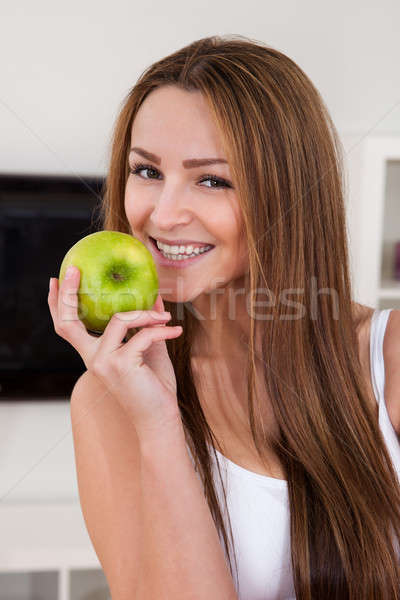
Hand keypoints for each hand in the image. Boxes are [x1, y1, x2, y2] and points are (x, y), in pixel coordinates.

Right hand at [48, 266, 182, 435]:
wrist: (160, 418)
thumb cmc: (154, 387)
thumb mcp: (149, 350)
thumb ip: (146, 326)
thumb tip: (154, 297)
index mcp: (94, 354)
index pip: (68, 327)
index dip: (58, 303)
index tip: (55, 279)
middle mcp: (92, 358)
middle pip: (68, 322)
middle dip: (67, 293)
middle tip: (73, 270)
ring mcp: (104, 362)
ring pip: (120, 320)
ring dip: (146, 314)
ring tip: (166, 317)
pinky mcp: (121, 365)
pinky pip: (143, 335)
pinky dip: (162, 331)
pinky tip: (177, 331)